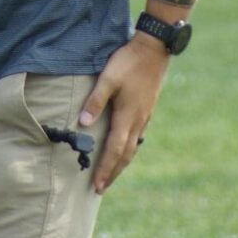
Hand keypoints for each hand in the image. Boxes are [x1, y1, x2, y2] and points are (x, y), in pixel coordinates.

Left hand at [77, 34, 169, 194]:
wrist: (154, 49)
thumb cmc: (128, 62)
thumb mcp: (108, 78)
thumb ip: (95, 101)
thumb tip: (83, 124)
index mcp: (127, 116)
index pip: (114, 150)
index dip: (105, 169)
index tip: (97, 185)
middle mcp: (137, 121)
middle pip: (125, 154)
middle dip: (113, 172)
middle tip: (101, 188)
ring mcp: (144, 115)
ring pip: (132, 146)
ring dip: (121, 162)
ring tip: (112, 173)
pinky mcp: (147, 109)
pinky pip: (137, 136)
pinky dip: (129, 148)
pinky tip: (124, 147)